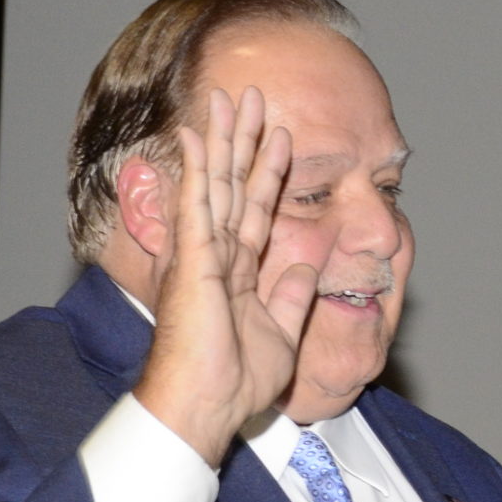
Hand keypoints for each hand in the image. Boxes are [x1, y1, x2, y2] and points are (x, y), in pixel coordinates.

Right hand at [134, 87, 318, 466]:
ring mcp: (203, 254)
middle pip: (236, 185)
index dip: (270, 172)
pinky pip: (197, 206)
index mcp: (239, 272)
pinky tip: (198, 136)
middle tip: (251, 96)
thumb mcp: (282, 334)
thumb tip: (309, 266)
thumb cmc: (235, 381)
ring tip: (229, 97)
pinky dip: (199, 170)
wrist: (208, 405)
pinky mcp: (193, 260)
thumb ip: (292, 297)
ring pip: (217, 184)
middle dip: (245, 140)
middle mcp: (218, 255)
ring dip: (225, 140)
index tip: (281, 137)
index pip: (258, 209)